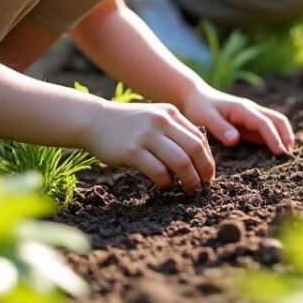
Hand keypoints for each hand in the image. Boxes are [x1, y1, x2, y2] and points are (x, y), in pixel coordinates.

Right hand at [83, 101, 214, 194]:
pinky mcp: (132, 150)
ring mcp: (146, 135)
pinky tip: (165, 185)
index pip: (199, 138)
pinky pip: (159, 171)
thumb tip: (199, 158)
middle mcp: (161, 121)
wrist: (95, 121)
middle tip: (203, 186)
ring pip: (180, 162)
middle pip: (194, 149)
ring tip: (188, 190)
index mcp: (170, 113)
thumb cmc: (128, 125)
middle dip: (203, 171)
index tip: (207, 175)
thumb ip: (174, 131)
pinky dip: (167, 182)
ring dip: (189, 180)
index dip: (207, 159)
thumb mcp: (154, 118)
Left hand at [178, 86, 293, 155]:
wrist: (195, 97)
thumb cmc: (199, 107)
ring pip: (275, 124)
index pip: (264, 123)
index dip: (274, 137)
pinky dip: (275, 139)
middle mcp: (251, 110)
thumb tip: (236, 140)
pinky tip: (275, 153)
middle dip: (286, 135)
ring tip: (287, 155)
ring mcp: (252, 116)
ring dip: (284, 137)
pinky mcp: (250, 124)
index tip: (280, 152)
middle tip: (289, 155)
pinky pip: (267, 130)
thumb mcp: (205, 117)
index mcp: (243, 108)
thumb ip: (220, 128)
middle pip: (277, 120)